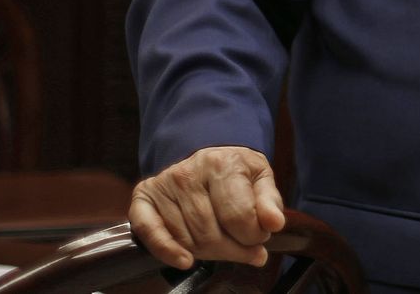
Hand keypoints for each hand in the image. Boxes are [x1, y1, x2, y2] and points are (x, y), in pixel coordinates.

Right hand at [129, 146, 285, 268]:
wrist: (207, 157)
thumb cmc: (236, 173)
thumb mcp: (260, 179)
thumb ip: (270, 202)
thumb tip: (274, 224)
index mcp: (223, 163)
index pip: (238, 217)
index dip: (253, 236)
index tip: (259, 237)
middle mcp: (189, 172)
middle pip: (211, 234)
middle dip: (233, 250)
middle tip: (244, 248)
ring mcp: (164, 184)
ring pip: (187, 239)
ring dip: (207, 253)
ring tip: (222, 243)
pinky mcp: (144, 196)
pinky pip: (150, 232)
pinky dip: (167, 251)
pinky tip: (185, 261)